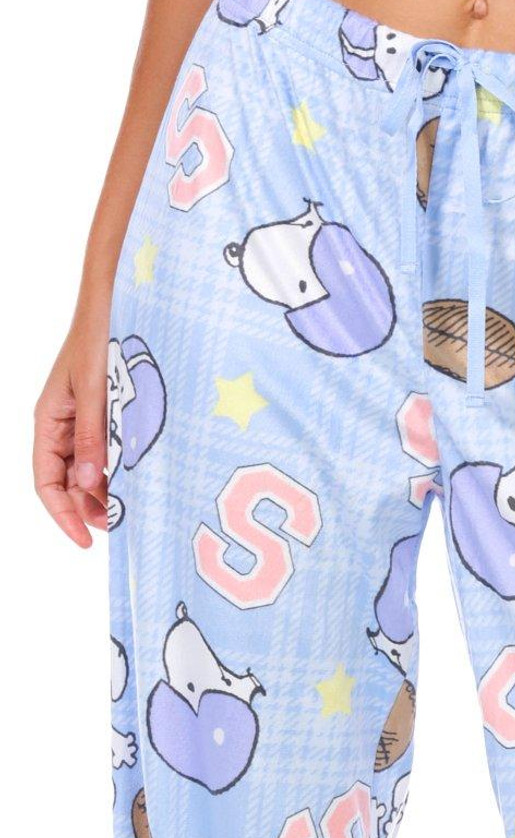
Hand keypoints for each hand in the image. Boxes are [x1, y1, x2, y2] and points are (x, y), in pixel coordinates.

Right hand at [33, 294, 112, 548]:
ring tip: (137, 503)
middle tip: (124, 523)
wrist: (120, 296)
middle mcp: (65, 424)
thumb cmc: (101, 334)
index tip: (88, 541)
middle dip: (92, 507)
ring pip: (91, 470)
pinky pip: (111, 451)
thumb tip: (88, 486)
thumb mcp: (96, 391)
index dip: (64, 515)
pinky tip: (144, 477)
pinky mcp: (111, 413)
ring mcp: (87, 419)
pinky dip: (123, 468)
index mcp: (50, 420)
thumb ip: (92, 438)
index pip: (46, 482)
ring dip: (110, 490)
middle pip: (69, 483)